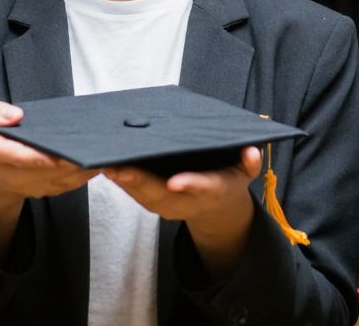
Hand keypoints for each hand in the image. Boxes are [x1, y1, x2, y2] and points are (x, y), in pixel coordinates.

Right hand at [0, 99, 99, 263]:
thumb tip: (15, 115)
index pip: (19, 157)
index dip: (39, 157)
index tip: (58, 152)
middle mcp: (16, 175)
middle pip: (49, 169)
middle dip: (72, 158)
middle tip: (95, 142)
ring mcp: (34, 186)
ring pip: (65, 179)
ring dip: (85, 166)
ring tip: (104, 147)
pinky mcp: (48, 190)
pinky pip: (71, 183)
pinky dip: (87, 172)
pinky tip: (101, 156)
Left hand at [102, 146, 261, 275]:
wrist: (217, 206)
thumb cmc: (229, 178)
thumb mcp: (245, 171)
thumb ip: (249, 162)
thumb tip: (252, 151)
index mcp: (213, 190)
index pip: (203, 188)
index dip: (190, 185)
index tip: (175, 182)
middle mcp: (189, 202)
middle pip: (162, 194)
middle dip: (140, 182)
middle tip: (119, 167)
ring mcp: (170, 206)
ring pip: (144, 196)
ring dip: (124, 183)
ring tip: (106, 164)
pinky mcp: (155, 203)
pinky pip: (136, 194)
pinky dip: (122, 183)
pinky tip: (108, 167)